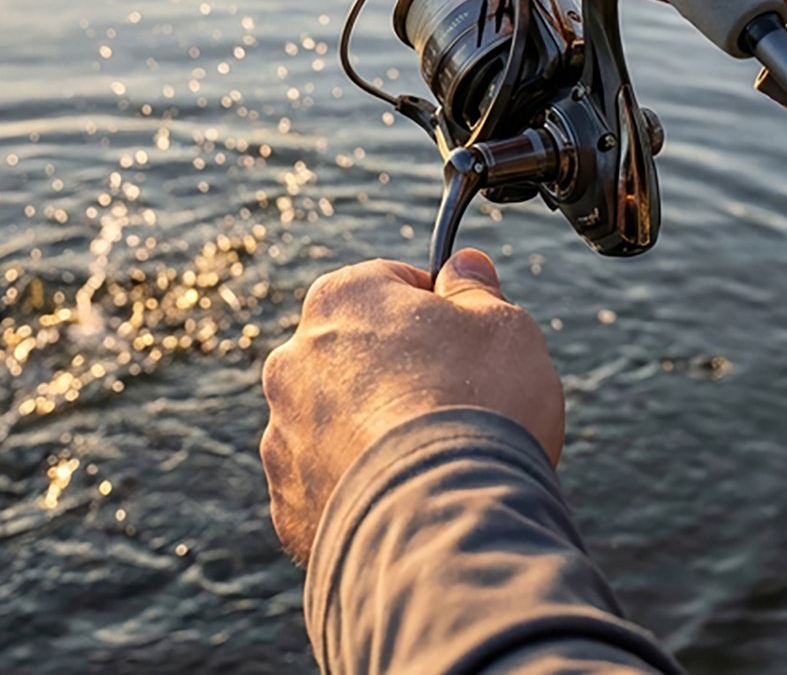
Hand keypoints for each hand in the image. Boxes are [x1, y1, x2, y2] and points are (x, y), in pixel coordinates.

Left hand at [259, 249, 562, 564]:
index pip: (390, 284)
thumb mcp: (502, 323)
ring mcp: (284, 436)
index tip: (467, 341)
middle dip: (398, 373)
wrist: (446, 521)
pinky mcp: (288, 505)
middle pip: (356, 354)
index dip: (436, 310)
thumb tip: (465, 264)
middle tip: (454, 404)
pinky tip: (404, 502)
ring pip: (336, 422)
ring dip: (372, 433)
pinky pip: (327, 487)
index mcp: (341, 299)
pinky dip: (359, 492)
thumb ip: (476, 287)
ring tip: (430, 464)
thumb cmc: (480, 404)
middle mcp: (294, 360)